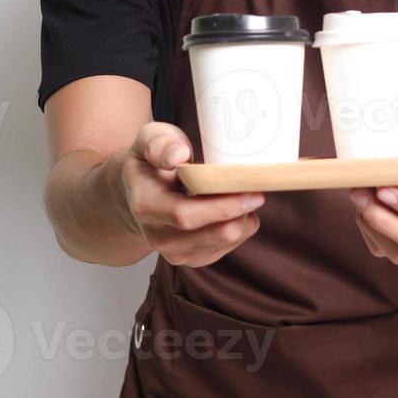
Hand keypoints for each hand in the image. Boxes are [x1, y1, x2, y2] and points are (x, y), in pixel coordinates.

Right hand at [120, 122, 264, 267]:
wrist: (141, 190)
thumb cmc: (152, 160)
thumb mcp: (149, 139)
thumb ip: (160, 143)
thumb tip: (178, 155)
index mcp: (145, 205)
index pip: (186, 214)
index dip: (223, 206)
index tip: (251, 190)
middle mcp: (157, 236)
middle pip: (215, 232)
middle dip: (242, 211)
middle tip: (257, 188)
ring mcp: (174, 252)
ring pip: (226, 240)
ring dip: (243, 217)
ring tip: (238, 192)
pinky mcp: (193, 258)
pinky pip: (229, 246)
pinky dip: (240, 226)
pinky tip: (232, 207)